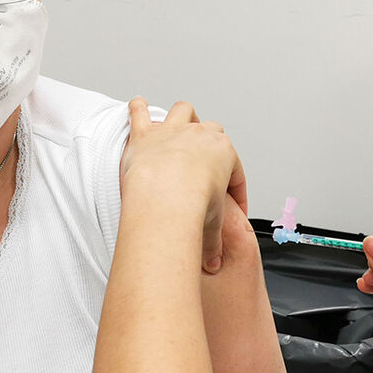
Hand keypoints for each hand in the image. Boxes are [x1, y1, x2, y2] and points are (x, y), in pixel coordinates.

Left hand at [122, 99, 247, 272]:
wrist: (165, 197)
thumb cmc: (191, 206)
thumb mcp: (212, 228)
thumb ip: (212, 244)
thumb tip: (213, 265)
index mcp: (224, 153)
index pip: (235, 172)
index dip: (236, 192)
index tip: (233, 206)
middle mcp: (199, 136)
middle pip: (212, 131)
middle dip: (210, 145)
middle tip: (204, 162)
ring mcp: (171, 132)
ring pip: (182, 111)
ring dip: (181, 118)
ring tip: (176, 125)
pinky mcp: (144, 134)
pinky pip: (139, 113)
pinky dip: (137, 109)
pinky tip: (136, 107)